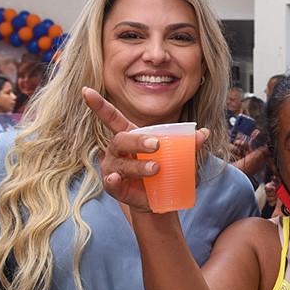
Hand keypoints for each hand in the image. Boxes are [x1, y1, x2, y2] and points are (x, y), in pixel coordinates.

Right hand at [82, 87, 208, 212]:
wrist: (160, 199)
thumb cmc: (164, 170)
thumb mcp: (177, 156)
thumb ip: (187, 144)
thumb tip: (203, 133)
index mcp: (129, 136)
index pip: (111, 118)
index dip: (99, 105)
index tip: (86, 90)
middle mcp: (117, 150)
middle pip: (121, 140)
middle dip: (138, 141)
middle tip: (156, 145)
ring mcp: (113, 168)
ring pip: (121, 163)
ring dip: (138, 166)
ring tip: (156, 169)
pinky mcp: (115, 187)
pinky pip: (111, 183)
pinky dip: (114, 181)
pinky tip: (116, 178)